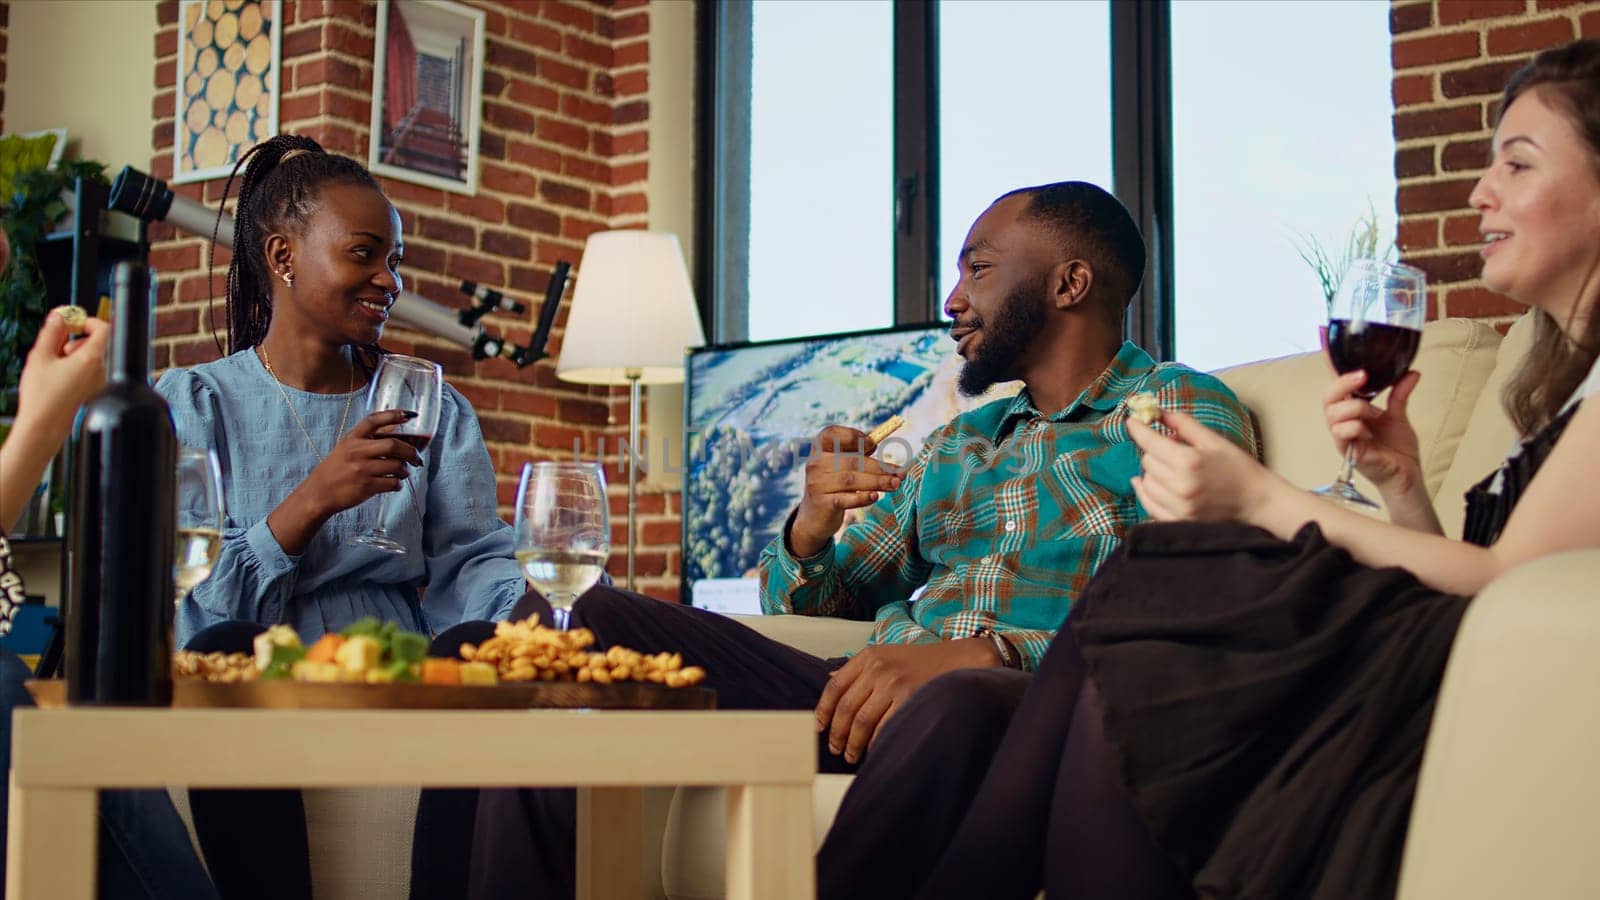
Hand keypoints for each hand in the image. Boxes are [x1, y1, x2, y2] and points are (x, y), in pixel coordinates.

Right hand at [14, 310, 109, 439]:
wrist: (44, 426)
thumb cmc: (42, 395)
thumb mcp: (41, 356)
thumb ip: (51, 332)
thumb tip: (59, 316)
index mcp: (92, 360)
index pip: (104, 329)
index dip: (88, 321)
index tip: (72, 323)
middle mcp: (102, 371)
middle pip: (97, 343)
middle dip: (77, 340)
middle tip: (57, 348)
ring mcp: (100, 383)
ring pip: (92, 358)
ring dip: (75, 354)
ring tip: (54, 366)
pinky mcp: (94, 392)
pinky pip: (90, 371)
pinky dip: (76, 368)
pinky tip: (59, 378)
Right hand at [298, 409, 423, 517]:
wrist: (319, 493)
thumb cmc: (335, 469)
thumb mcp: (346, 447)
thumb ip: (368, 437)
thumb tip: (394, 426)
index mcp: (352, 439)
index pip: (374, 420)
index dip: (393, 415)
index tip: (410, 415)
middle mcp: (356, 452)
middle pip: (393, 445)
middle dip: (410, 451)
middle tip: (416, 457)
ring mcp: (361, 470)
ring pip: (396, 466)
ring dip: (405, 469)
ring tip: (403, 471)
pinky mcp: (366, 487)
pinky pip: (392, 483)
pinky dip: (398, 484)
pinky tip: (395, 483)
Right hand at [789, 425, 902, 556]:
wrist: (814, 516)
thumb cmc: (833, 485)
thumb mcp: (840, 465)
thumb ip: (855, 453)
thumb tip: (874, 442)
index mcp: (819, 448)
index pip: (831, 433)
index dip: (853, 436)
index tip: (873, 444)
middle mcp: (815, 464)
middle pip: (851, 461)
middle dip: (879, 467)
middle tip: (901, 472)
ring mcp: (817, 484)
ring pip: (851, 480)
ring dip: (878, 482)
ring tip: (896, 484)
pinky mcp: (823, 503)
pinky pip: (846, 499)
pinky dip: (863, 497)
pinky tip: (875, 496)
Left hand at [814, 639, 994, 764]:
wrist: (960, 660)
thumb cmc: (922, 662)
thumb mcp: (887, 654)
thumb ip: (860, 668)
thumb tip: (830, 678)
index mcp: (868, 656)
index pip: (834, 686)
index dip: (823, 710)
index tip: (819, 726)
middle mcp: (878, 669)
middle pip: (846, 708)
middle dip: (837, 733)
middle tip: (835, 748)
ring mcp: (894, 684)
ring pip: (862, 722)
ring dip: (853, 744)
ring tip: (851, 755)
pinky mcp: (910, 700)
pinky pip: (884, 729)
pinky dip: (874, 743)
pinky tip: (873, 751)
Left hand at [1128, 410, 1278, 522]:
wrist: (1256, 501)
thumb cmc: (1237, 467)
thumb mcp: (1213, 439)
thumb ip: (1183, 424)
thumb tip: (1157, 412)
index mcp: (1189, 462)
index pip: (1151, 443)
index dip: (1138, 430)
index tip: (1131, 421)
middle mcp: (1180, 486)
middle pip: (1147, 461)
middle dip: (1154, 451)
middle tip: (1170, 449)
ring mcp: (1179, 507)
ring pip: (1145, 482)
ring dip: (1151, 472)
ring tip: (1169, 468)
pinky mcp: (1178, 521)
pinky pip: (1148, 504)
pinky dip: (1145, 492)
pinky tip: (1147, 483)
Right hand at [1323, 369, 1423, 496]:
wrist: (1406, 472)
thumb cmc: (1396, 448)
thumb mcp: (1398, 415)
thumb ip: (1399, 394)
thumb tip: (1411, 372)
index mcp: (1351, 409)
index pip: (1336, 385)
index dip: (1331, 367)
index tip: (1330, 347)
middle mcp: (1342, 421)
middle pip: (1328, 397)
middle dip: (1343, 384)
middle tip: (1363, 377)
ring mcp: (1342, 436)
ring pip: (1333, 414)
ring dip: (1356, 407)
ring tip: (1375, 413)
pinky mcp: (1347, 451)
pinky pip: (1341, 433)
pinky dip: (1356, 427)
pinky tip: (1369, 432)